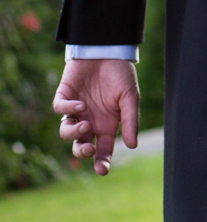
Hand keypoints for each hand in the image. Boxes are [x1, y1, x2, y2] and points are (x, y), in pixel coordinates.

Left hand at [53, 59, 139, 176]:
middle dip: (82, 152)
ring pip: (65, 132)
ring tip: (84, 124)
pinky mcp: (64, 97)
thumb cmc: (122, 74)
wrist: (108, 50)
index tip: (102, 171)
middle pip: (80, 146)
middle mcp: (90, 121)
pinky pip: (60, 110)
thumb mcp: (131, 98)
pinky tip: (80, 104)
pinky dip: (68, 111)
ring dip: (73, 133)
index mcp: (107, 125)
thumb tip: (132, 145)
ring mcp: (76, 110)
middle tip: (88, 148)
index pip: (103, 150)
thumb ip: (130, 121)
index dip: (102, 162)